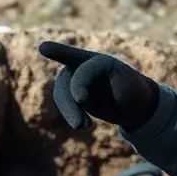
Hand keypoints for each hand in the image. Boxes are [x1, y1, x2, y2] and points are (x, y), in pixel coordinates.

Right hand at [38, 41, 159, 131]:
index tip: (43, 48)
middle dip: (70, 102)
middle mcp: (83, 66)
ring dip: (70, 111)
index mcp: (98, 60)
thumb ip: (104, 90)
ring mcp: (76, 79)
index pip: (76, 56)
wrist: (134, 104)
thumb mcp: (125, 89)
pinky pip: (65, 103)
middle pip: (66, 80)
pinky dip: (72, 115)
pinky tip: (86, 125)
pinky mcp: (73, 93)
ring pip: (61, 93)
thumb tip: (77, 97)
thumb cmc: (132, 91)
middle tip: (81, 125)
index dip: (58, 51)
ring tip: (85, 127)